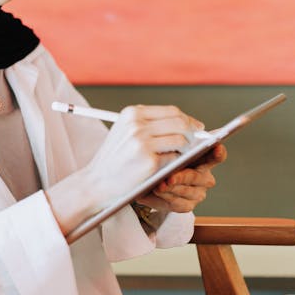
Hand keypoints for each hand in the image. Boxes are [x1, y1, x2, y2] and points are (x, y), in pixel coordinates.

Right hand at [81, 104, 205, 212]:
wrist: (96, 183)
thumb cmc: (113, 159)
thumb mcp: (124, 131)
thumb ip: (148, 123)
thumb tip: (184, 122)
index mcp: (132, 113)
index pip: (171, 111)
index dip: (187, 119)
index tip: (197, 127)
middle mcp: (137, 125)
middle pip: (179, 122)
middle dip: (193, 132)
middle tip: (199, 141)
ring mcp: (143, 143)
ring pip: (181, 140)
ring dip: (186, 149)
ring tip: (184, 156)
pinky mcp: (149, 162)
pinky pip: (175, 158)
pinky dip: (177, 163)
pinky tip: (171, 167)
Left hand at [139, 143, 227, 213]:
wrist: (152, 182)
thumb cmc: (164, 161)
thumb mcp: (168, 150)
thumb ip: (174, 146)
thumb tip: (173, 141)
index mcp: (204, 159)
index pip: (216, 156)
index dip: (218, 152)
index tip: (217, 147)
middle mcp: (204, 177)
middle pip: (196, 177)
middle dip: (182, 177)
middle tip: (170, 177)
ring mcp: (197, 193)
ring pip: (185, 191)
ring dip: (171, 188)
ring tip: (159, 185)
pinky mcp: (187, 205)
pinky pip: (178, 202)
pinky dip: (166, 196)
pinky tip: (157, 191)